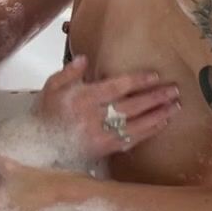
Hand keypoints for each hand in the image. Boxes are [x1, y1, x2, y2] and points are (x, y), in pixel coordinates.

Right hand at [33, 56, 180, 159]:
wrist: (37, 146)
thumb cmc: (46, 113)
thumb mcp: (51, 87)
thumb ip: (68, 72)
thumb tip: (84, 59)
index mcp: (81, 98)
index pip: (116, 87)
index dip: (137, 81)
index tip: (155, 76)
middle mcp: (92, 118)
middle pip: (130, 107)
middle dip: (154, 98)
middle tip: (174, 91)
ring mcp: (99, 136)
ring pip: (134, 126)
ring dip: (157, 116)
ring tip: (175, 107)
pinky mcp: (103, 150)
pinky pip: (130, 141)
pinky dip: (148, 132)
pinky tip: (161, 124)